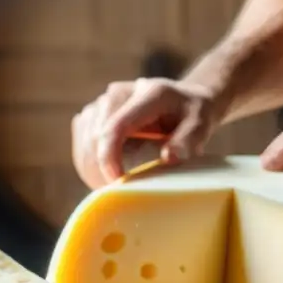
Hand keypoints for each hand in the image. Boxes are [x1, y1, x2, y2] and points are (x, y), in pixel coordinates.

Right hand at [71, 77, 222, 188]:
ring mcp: (103, 101)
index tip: (116, 182)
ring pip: (84, 139)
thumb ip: (189, 140)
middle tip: (121, 190)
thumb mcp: (201, 125)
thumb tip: (169, 157)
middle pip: (95, 135)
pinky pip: (80, 140)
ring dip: (94, 166)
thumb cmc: (194, 116)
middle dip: (102, 167)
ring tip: (117, 181)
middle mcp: (120, 92)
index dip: (109, 157)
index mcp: (148, 94)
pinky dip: (89, 161)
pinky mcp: (94, 112)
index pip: (116, 126)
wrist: (184, 101)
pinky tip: (108, 171)